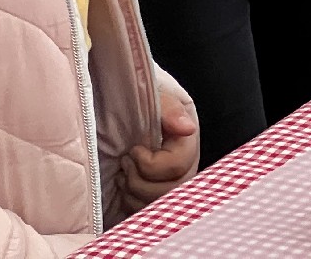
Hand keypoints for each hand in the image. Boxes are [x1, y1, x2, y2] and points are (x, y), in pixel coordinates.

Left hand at [124, 86, 199, 206]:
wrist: (130, 110)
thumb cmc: (142, 102)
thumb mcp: (156, 97)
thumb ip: (169, 110)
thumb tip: (187, 128)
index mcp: (187, 143)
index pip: (177, 167)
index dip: (150, 163)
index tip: (134, 148)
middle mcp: (185, 169)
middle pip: (167, 192)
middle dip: (137, 180)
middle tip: (125, 160)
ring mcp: (172, 186)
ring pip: (154, 206)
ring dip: (131, 191)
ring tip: (123, 171)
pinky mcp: (156, 198)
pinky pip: (144, 213)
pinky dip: (129, 202)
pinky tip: (124, 183)